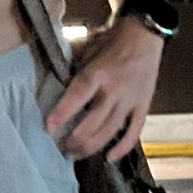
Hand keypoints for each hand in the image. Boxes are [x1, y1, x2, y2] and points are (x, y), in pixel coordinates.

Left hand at [45, 16, 163, 162]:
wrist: (144, 34)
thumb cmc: (111, 41)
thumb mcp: (86, 49)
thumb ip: (73, 71)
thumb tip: (55, 89)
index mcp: (98, 72)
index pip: (77, 96)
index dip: (63, 113)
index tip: (49, 128)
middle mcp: (115, 89)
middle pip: (93, 121)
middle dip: (75, 139)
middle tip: (61, 148)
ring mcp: (131, 100)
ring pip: (110, 131)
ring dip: (91, 146)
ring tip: (76, 154)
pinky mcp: (143, 106)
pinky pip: (134, 132)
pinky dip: (122, 147)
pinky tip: (109, 157)